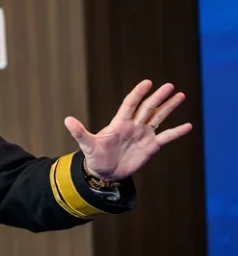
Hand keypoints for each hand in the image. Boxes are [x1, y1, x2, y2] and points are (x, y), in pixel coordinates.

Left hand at [63, 80, 191, 180]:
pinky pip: (166, 137)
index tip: (148, 82)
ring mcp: (143, 135)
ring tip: (180, 96)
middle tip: (169, 86)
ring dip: (168, 108)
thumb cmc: (95, 157)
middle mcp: (133, 126)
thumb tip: (67, 120)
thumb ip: (79, 132)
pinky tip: (188, 126)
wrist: (105, 172)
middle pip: (147, 108)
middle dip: (158, 97)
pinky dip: (176, 132)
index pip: (130, 104)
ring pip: (158, 118)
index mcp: (119, 123)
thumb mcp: (87, 145)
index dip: (138, 93)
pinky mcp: (150, 147)